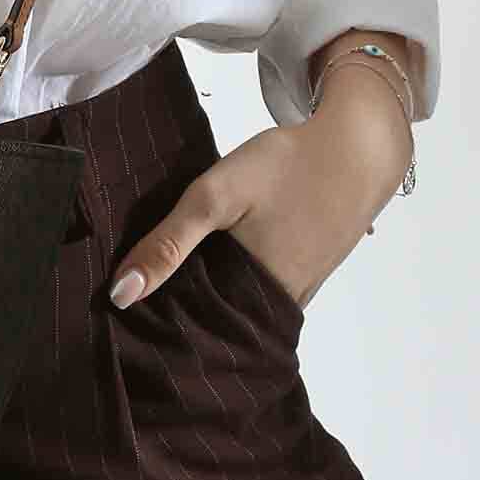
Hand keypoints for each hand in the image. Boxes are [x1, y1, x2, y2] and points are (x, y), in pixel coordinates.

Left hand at [107, 63, 414, 311]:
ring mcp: (295, 296)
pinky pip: (258, 298)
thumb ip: (168, 243)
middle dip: (176, 319)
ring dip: (204, 304)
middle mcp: (275, 308)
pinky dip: (231, 291)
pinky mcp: (305, 280)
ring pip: (236, 313)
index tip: (121, 319)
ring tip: (163, 291)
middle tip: (135, 306)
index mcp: (250, 296)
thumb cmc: (286, 168)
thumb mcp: (215, 195)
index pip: (187, 329)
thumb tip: (121, 294)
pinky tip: (209, 271)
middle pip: (213, 326)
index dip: (153, 324)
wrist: (357, 150)